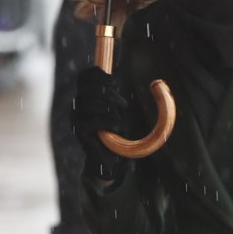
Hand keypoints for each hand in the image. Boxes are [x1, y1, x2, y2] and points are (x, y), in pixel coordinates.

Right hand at [72, 66, 128, 181]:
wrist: (110, 160)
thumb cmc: (119, 133)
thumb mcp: (124, 111)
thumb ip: (129, 96)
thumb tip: (156, 84)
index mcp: (87, 96)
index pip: (85, 76)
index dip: (100, 74)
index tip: (116, 82)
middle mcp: (78, 104)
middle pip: (89, 86)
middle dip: (110, 93)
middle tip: (124, 105)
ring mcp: (76, 117)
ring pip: (91, 103)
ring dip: (111, 109)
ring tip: (121, 122)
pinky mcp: (79, 131)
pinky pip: (91, 120)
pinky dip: (107, 122)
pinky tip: (117, 128)